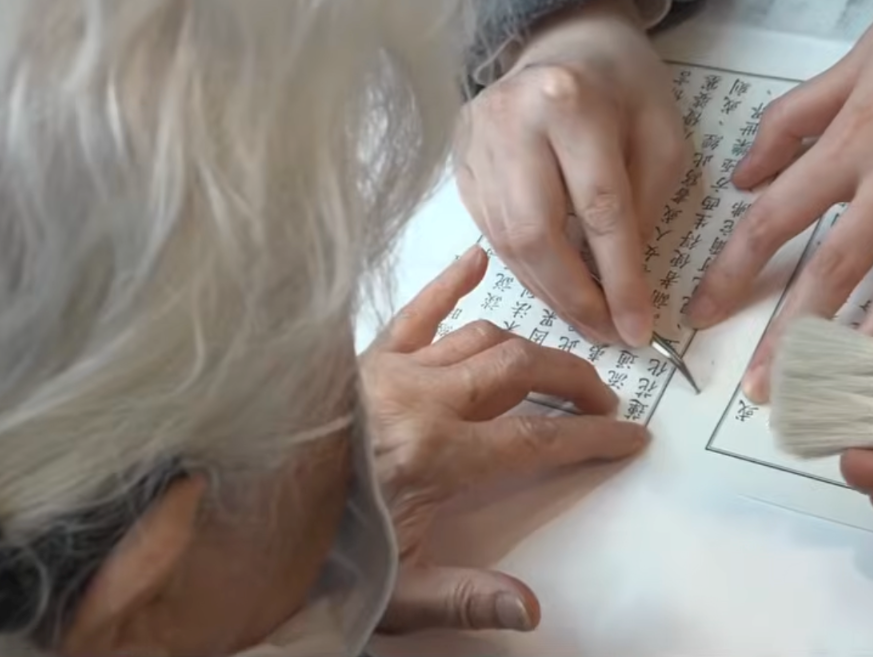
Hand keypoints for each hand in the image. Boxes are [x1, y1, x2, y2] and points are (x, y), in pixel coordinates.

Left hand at [360, 246, 647, 632]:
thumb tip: (529, 611)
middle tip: (601, 402)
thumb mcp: (398, 593)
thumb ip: (466, 597)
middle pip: (521, 369)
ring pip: (480, 338)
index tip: (628, 437)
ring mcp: (392, 371)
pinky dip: (448, 284)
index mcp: (437, 456)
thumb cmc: (325, 553)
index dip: (592, 438)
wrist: (244, 523)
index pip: (538, 439)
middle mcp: (421, 400)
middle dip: (572, 381)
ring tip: (554, 369)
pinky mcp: (365, 359)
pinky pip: (415, 310)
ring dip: (526, 351)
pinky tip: (476, 261)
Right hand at [456, 0, 685, 347]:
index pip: (598, 210)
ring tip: (587, 319)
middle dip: (574, 298)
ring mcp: (474, 142)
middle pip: (536, 235)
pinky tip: (556, 286)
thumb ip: (645, 207)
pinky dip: (526, 269)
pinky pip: (490, 233)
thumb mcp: (662, 137)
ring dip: (549, 291)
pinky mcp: (459, 162)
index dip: (619, 279)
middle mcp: (509, 120)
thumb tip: (622, 287)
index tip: (638, 329)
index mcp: (569, 102)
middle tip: (607, 336)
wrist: (566, 41)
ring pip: (507, 242)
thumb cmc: (625, 89)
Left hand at [685, 0, 872, 402]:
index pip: (777, 217)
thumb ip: (793, 121)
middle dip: (794, 332)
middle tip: (764, 389)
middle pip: (838, 264)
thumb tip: (745, 179)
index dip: (736, 271)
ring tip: (844, 392)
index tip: (704, 315)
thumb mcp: (852, 59)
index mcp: (855, 138)